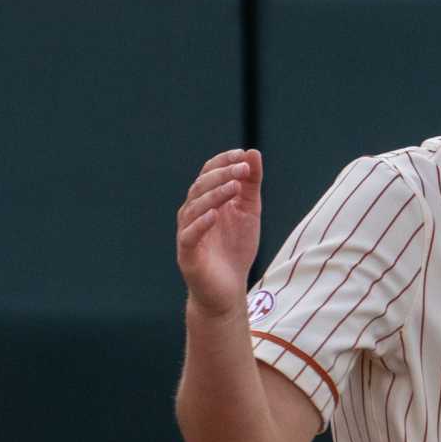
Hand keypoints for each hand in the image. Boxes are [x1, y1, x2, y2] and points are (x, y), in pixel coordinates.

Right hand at [176, 149, 262, 316]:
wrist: (228, 289)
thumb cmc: (236, 249)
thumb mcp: (249, 212)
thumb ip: (250, 185)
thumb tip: (252, 152)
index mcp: (206, 202)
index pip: (208, 174)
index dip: (222, 162)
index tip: (243, 154)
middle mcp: (192, 213)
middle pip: (201, 187)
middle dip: (222, 175)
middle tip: (243, 168)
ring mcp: (188, 232)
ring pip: (194, 208)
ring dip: (214, 195)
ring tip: (234, 186)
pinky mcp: (187, 254)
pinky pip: (189, 235)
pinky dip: (201, 224)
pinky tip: (215, 215)